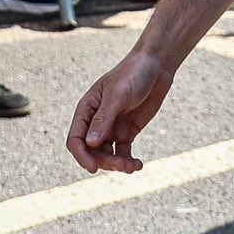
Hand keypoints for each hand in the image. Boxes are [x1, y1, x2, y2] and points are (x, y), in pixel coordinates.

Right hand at [67, 49, 174, 174]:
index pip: (76, 139)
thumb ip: (104, 118)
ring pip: (107, 155)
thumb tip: (90, 143)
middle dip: (104, 162)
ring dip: (117, 165)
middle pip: (92, 151)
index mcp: (87, 110)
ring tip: (132, 167)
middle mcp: (96, 121)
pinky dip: (128, 162)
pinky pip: (123, 153)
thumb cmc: (133, 74)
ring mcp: (112, 128)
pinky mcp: (127, 132)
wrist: (157, 65)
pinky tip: (137, 165)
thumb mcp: (118, 94)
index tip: (93, 168)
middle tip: (121, 165)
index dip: (81, 156)